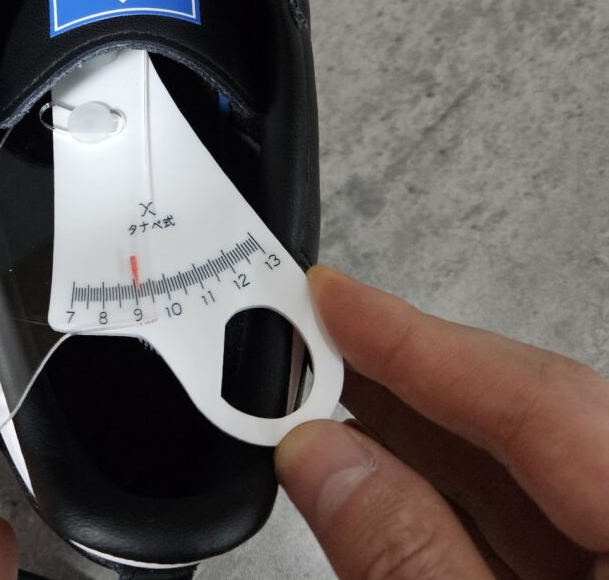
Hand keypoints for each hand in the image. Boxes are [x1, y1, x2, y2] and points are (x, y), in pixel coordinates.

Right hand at [276, 266, 608, 578]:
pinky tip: (376, 484)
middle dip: (408, 381)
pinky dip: (442, 501)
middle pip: (530, 420)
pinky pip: (529, 526)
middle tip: (312, 338)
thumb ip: (408, 555)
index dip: (420, 341)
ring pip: (524, 475)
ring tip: (324, 406)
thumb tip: (321, 458)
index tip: (333, 297)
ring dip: (414, 441)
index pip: (538, 397)